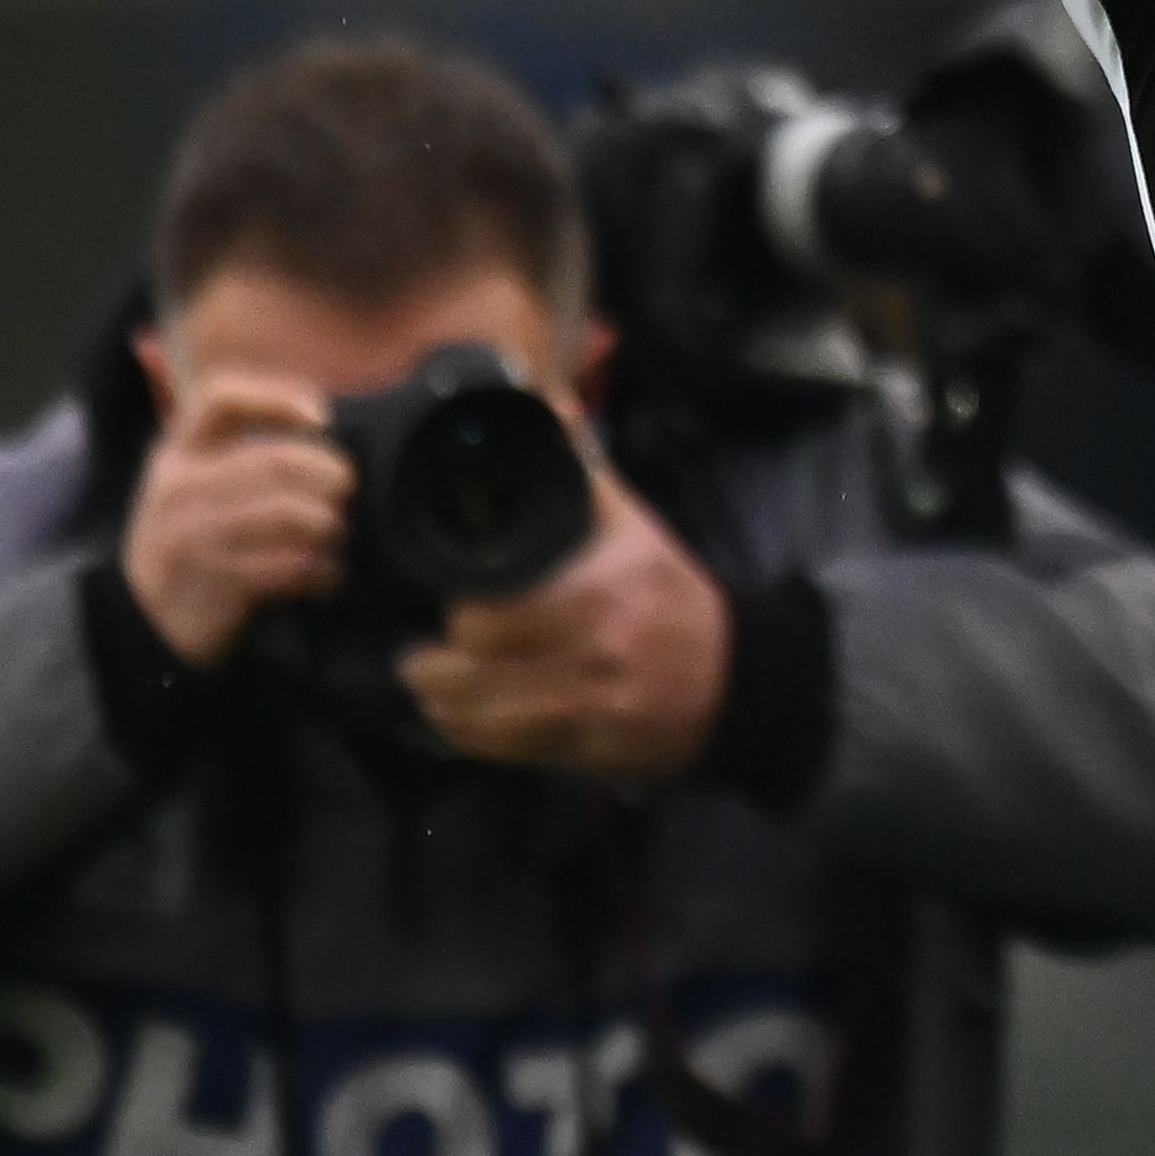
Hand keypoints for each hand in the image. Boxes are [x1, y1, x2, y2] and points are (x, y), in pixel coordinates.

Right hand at [119, 369, 351, 667]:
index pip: (222, 399)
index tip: (322, 418)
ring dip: (328, 523)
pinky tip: (326, 574)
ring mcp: (193, 539)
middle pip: (274, 461)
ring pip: (288, 515)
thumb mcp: (192, 483)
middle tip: (347, 487)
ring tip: (336, 532)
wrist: (141, 619)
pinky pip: (287, 567)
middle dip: (328, 472)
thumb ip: (241, 452)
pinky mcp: (214, 585)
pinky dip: (320, 570)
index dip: (279, 398)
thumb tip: (323, 427)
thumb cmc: (188, 535)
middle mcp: (180, 490)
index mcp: (177, 453)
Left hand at [399, 463, 736, 783]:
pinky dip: (469, 736)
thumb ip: (584, 474)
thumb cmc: (674, 598)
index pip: (500, 611)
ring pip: (486, 715)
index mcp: (600, 590)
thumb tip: (548, 406)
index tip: (446, 601)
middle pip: (482, 667)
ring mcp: (589, 705)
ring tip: (423, 682)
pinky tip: (451, 718)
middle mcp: (592, 650)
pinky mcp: (586, 748)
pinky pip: (509, 749)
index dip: (460, 611)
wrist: (733, 680)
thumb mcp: (637, 530)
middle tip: (421, 650)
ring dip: (442, 702)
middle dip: (439, 661)